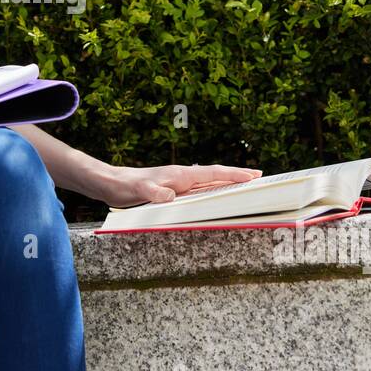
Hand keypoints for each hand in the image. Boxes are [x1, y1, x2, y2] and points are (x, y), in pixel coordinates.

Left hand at [94, 163, 262, 208]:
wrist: (111, 183)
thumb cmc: (125, 186)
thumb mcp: (139, 191)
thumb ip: (153, 193)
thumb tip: (170, 197)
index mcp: (180, 175)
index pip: (212, 173)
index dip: (233, 174)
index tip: (253, 175)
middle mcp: (182, 177)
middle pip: (215, 176)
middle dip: (237, 176)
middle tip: (259, 176)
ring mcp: (178, 183)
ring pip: (208, 182)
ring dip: (226, 183)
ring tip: (244, 185)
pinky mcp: (172, 190)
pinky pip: (198, 190)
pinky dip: (212, 191)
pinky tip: (215, 196)